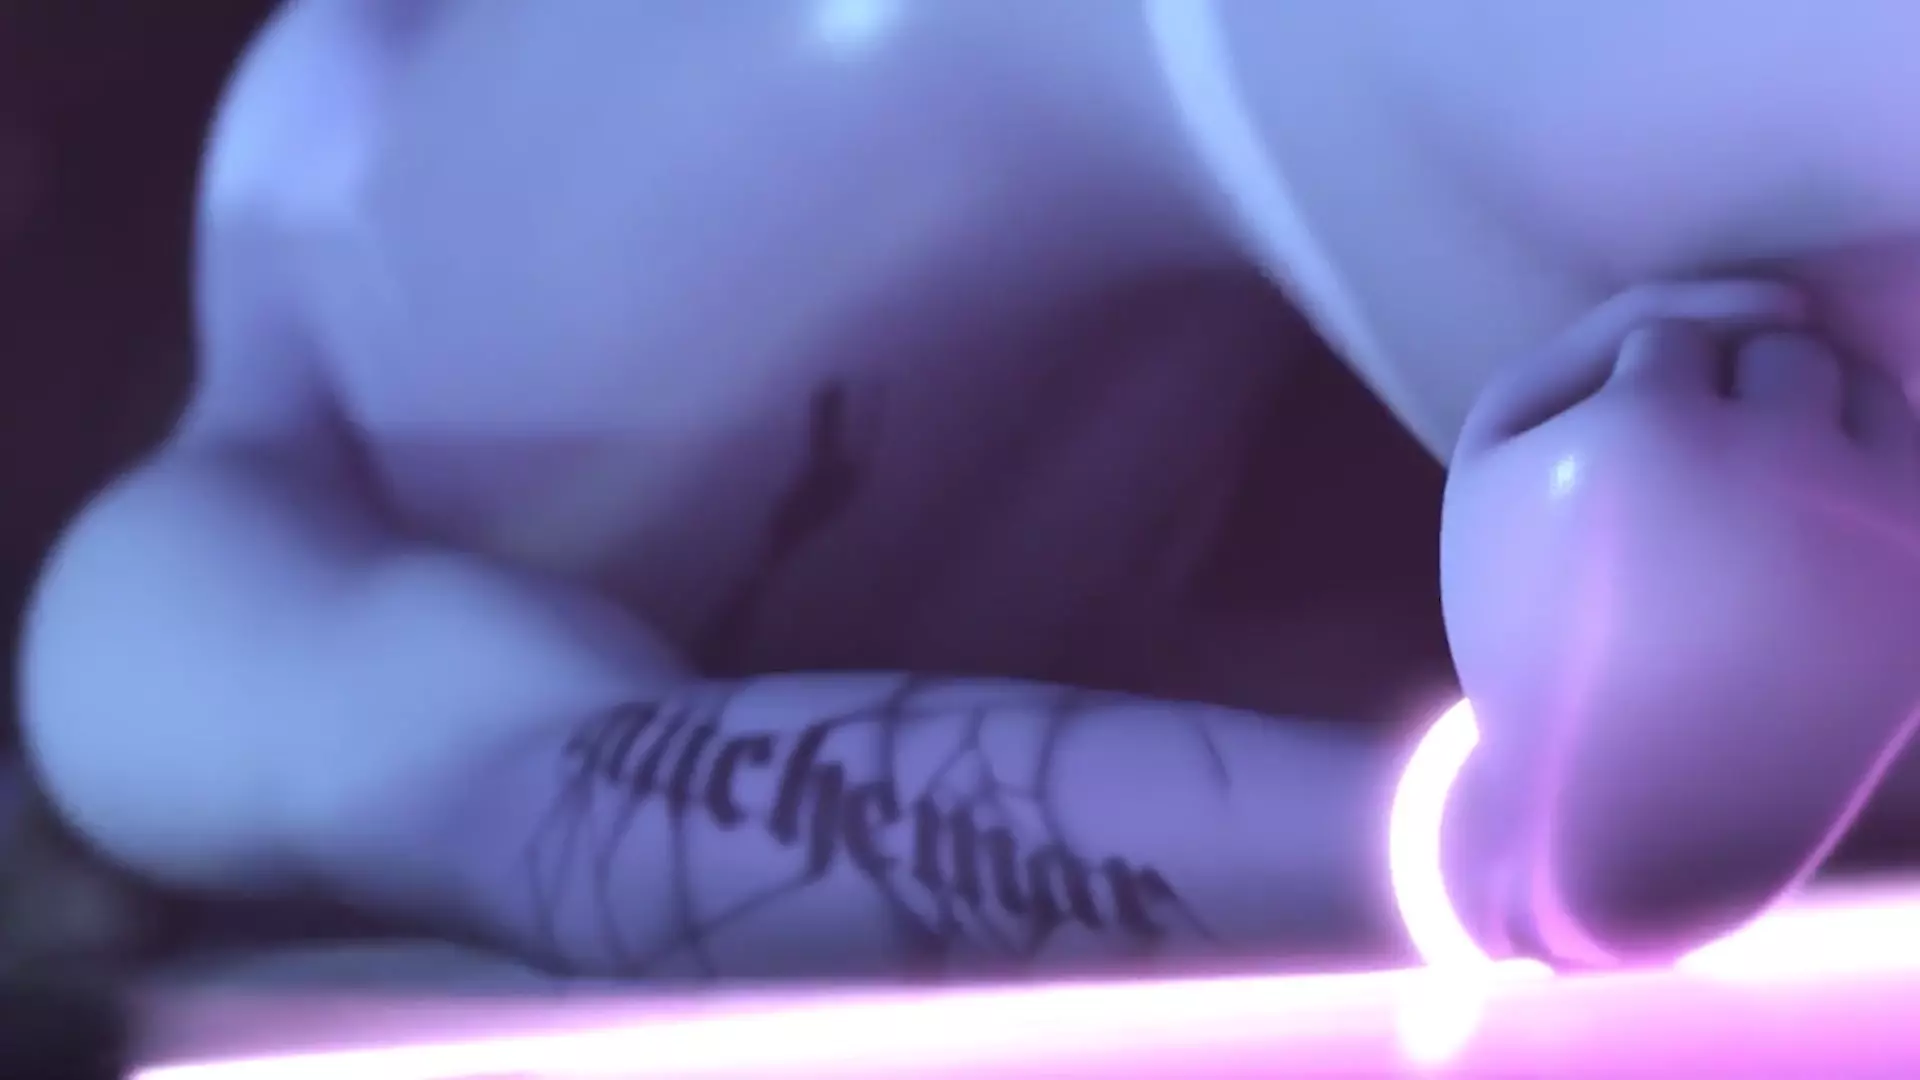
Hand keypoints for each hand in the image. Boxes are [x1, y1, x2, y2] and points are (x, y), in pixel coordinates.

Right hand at [1441, 279, 1919, 963]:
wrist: (1621, 797)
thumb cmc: (1538, 617)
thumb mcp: (1495, 460)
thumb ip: (1598, 337)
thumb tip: (1778, 295)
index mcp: (1646, 434)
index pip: (1674, 336)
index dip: (1626, 421)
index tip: (1602, 513)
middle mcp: (1774, 469)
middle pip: (1779, 346)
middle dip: (1728, 413)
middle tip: (1675, 529)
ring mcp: (1866, 527)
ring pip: (1859, 388)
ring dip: (1802, 435)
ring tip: (1738, 538)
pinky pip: (1910, 460)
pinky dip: (1860, 489)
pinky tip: (1799, 560)